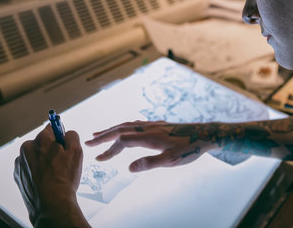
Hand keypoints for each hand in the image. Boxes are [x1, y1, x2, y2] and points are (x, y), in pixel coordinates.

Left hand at [14, 124, 89, 227]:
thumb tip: (67, 133)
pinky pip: (29, 166)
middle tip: (61, 162)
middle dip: (51, 148)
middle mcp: (27, 147)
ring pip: (35, 154)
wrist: (51, 205)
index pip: (52, 127)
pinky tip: (44, 179)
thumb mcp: (76, 152)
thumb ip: (72, 136)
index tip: (63, 142)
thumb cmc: (64, 179)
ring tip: (53, 174)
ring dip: (43, 160)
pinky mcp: (17, 174)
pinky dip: (36, 170)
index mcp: (41, 139)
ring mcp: (20, 162)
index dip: (60, 135)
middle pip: (42, 141)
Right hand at [84, 120, 218, 171]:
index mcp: (148, 137)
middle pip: (120, 129)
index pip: (122, 142)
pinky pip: (135, 124)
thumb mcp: (171, 161)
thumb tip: (129, 168)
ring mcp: (152, 125)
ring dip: (111, 130)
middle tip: (87, 141)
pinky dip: (123, 127)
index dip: (109, 150)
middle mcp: (148, 128)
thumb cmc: (189, 149)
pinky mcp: (157, 125)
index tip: (98, 159)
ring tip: (99, 134)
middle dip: (103, 136)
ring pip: (127, 125)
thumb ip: (150, 163)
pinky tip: (123, 130)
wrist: (205, 134)